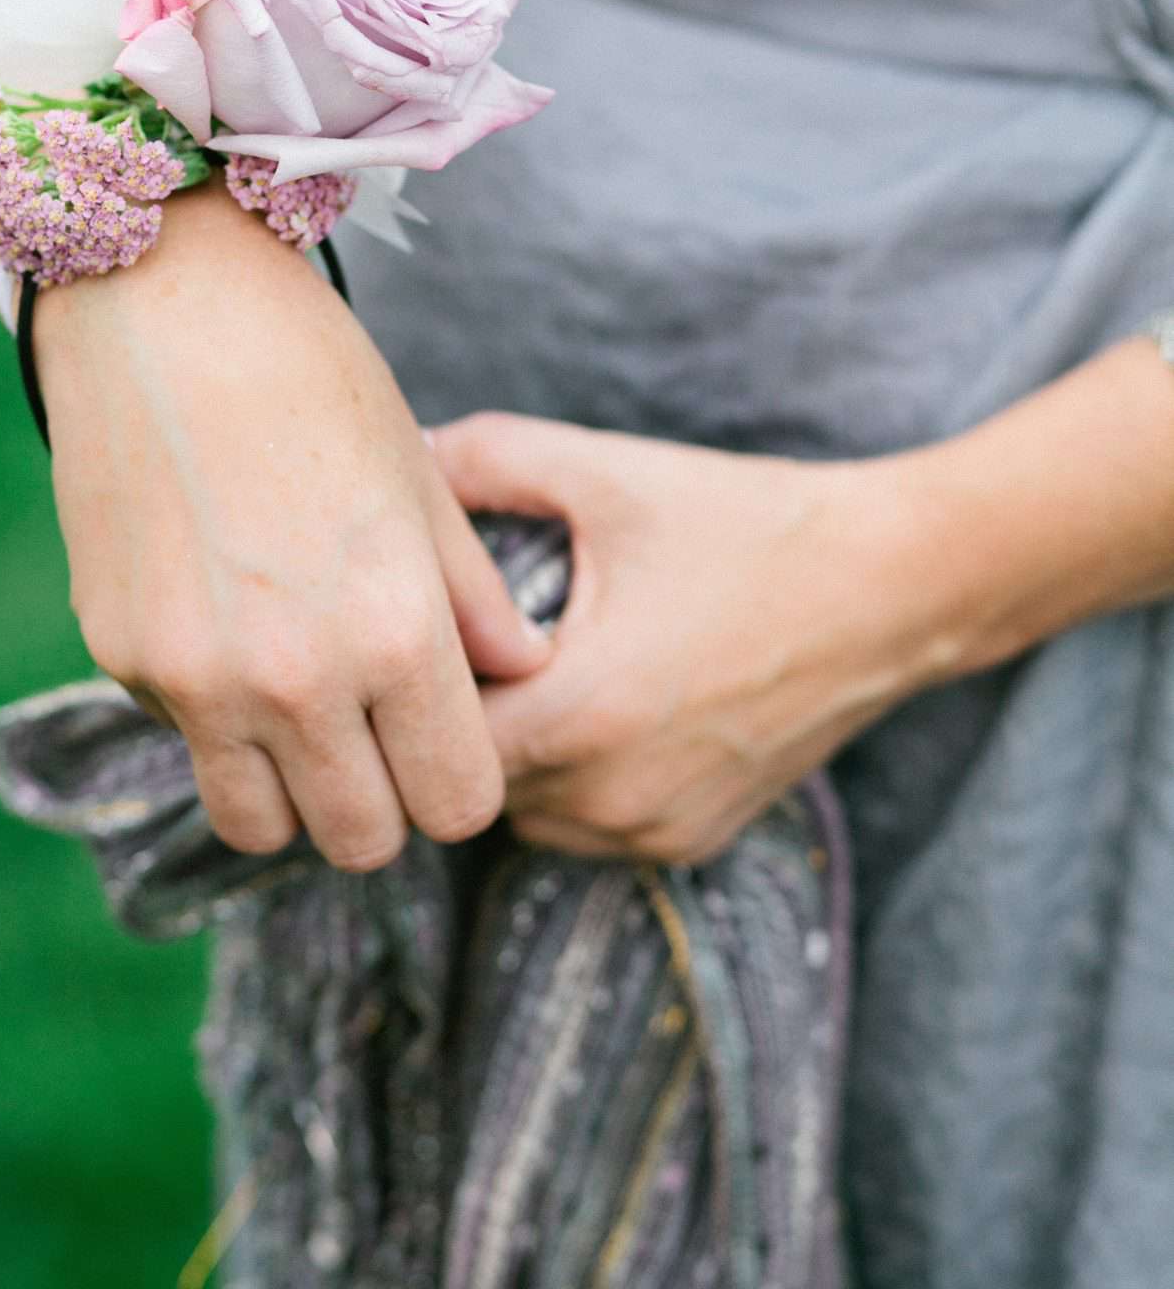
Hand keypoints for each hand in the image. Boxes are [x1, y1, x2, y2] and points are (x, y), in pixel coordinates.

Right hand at [35, 182, 551, 870]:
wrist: (167, 307)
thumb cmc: (316, 377)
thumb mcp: (421, 482)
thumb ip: (473, 601)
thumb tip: (521, 670)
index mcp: (396, 632)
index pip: (457, 803)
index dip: (461, 781)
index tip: (448, 742)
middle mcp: (297, 679)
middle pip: (362, 839)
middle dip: (384, 803)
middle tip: (379, 736)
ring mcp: (197, 679)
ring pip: (259, 826)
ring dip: (293, 791)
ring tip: (304, 713)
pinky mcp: (125, 658)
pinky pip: (187, 741)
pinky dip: (216, 720)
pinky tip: (228, 629)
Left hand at [429, 412, 950, 863]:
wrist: (894, 586)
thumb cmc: (749, 524)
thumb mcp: (608, 473)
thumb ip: (486, 460)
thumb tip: (401, 454)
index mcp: (575, 715)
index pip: (430, 732)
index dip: (417, 675)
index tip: (425, 621)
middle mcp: (610, 797)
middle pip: (472, 776)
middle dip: (463, 711)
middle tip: (479, 638)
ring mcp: (655, 830)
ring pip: (526, 812)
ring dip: (518, 752)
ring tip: (543, 667)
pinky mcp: (693, 841)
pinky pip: (590, 827)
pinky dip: (578, 779)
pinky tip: (605, 701)